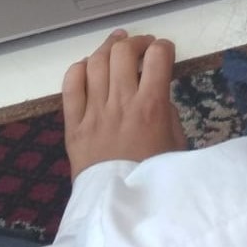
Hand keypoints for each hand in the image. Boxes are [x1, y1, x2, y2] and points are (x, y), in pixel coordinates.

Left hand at [62, 30, 186, 179]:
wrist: (120, 205)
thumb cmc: (153, 177)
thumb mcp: (176, 144)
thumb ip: (169, 114)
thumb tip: (158, 94)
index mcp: (151, 107)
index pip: (158, 58)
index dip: (163, 47)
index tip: (165, 50)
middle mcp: (121, 102)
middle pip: (123, 53)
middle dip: (136, 42)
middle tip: (142, 45)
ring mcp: (94, 111)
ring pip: (96, 63)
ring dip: (108, 47)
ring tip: (116, 44)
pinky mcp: (74, 123)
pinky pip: (71, 85)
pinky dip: (79, 69)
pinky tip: (88, 66)